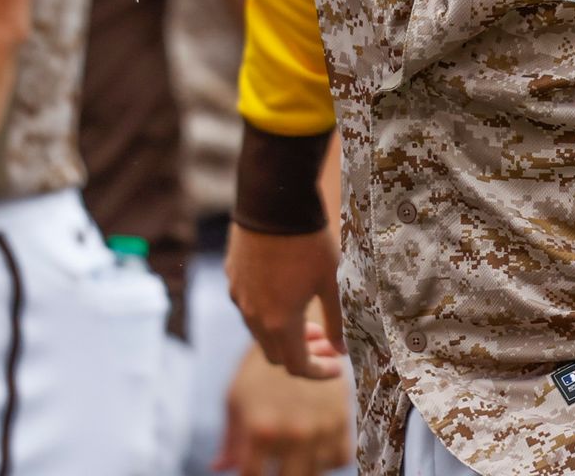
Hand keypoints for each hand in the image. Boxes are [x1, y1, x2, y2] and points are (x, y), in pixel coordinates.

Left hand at [215, 339, 353, 474]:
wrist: (302, 332)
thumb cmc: (261, 366)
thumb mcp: (238, 396)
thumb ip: (230, 437)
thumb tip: (218, 467)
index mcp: (262, 428)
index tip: (252, 471)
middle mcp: (294, 433)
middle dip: (277, 474)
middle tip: (273, 465)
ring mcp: (322, 431)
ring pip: (315, 473)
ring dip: (304, 467)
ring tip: (292, 454)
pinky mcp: (344, 423)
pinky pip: (339, 459)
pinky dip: (328, 458)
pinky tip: (314, 445)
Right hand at [226, 224, 343, 380]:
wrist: (273, 202)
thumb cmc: (308, 243)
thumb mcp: (332, 283)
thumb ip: (337, 322)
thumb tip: (342, 349)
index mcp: (279, 322)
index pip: (297, 366)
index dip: (319, 372)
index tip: (337, 365)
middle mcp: (253, 315)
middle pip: (276, 354)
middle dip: (303, 354)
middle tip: (325, 341)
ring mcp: (239, 296)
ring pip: (260, 332)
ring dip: (284, 334)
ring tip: (307, 318)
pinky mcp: (232, 277)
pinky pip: (249, 308)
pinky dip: (268, 314)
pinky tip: (285, 293)